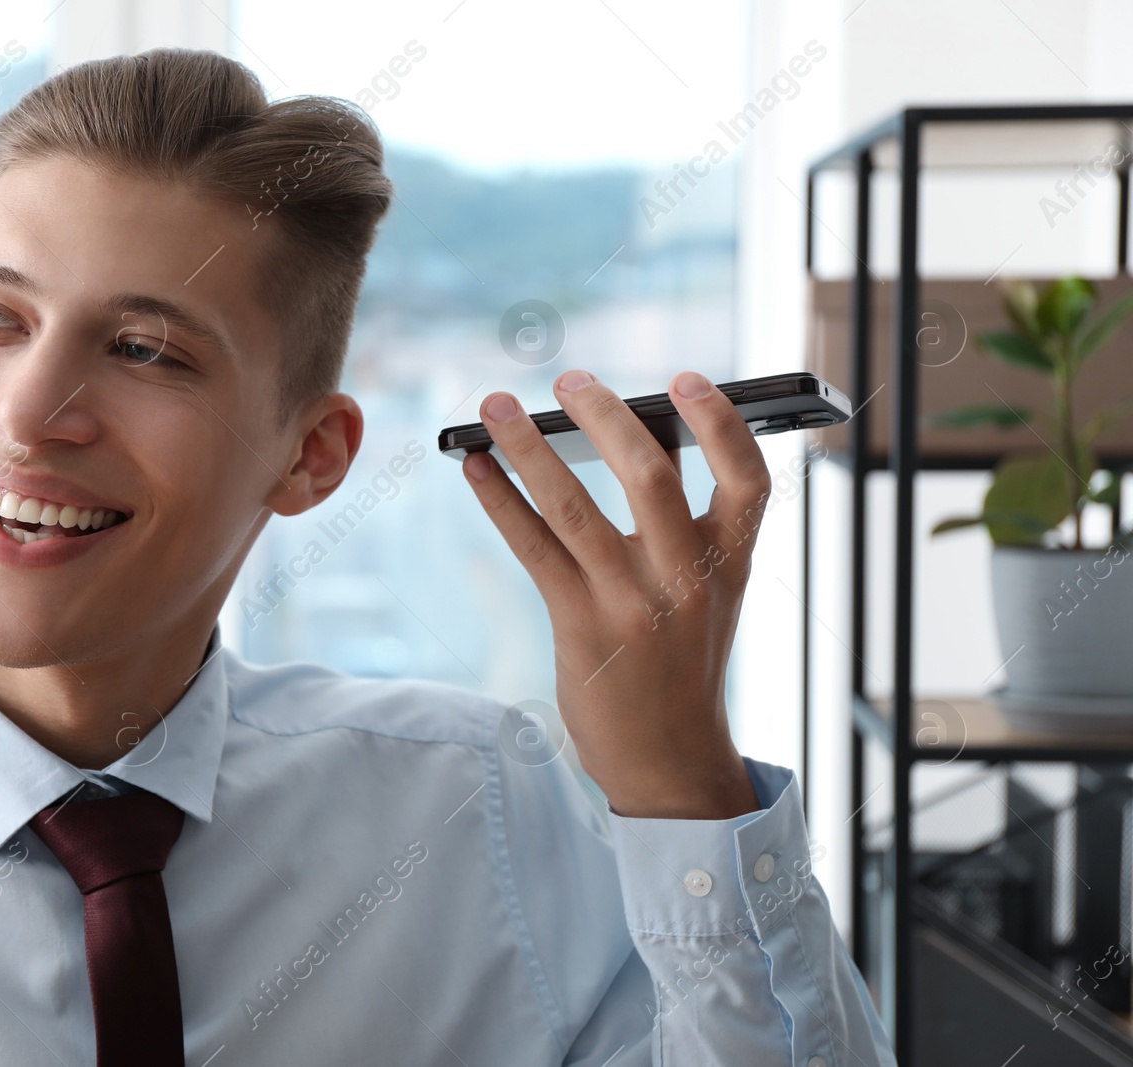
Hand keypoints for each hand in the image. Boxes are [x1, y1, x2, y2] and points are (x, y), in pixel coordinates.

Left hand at [462, 369, 768, 819]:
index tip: (686, 379)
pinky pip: (532, 547)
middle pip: (651, 478)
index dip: (721, 425)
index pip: (748, 481)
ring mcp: (631, 604)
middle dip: (605, 419)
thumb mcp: (704, 592)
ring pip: (574, 507)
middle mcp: (686, 580)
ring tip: (495, 405)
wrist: (668, 760)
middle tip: (570, 379)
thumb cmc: (680, 660)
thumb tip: (635, 433)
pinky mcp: (580, 624)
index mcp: (729, 564)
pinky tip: (476, 467)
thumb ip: (680, 520)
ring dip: (528, 448)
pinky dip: (500, 499)